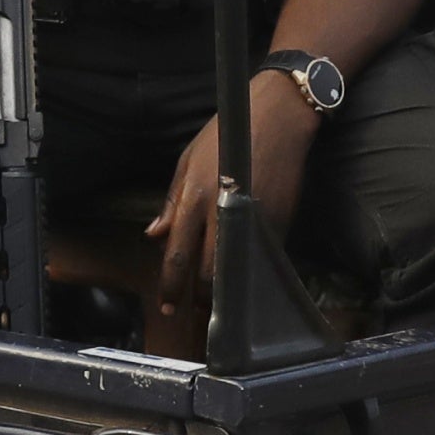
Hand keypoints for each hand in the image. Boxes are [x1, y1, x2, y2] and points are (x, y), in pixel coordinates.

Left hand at [151, 77, 321, 313]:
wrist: (277, 117)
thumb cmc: (226, 134)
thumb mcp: (189, 160)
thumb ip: (172, 202)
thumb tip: (155, 235)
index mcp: (194, 197)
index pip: (177, 254)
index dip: (169, 285)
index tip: (166, 306)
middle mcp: (220, 211)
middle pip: (207, 272)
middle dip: (199, 300)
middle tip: (193, 317)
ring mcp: (253, 218)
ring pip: (236, 270)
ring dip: (225, 293)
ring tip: (217, 308)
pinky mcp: (279, 221)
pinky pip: (260, 256)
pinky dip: (250, 271)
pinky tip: (244, 280)